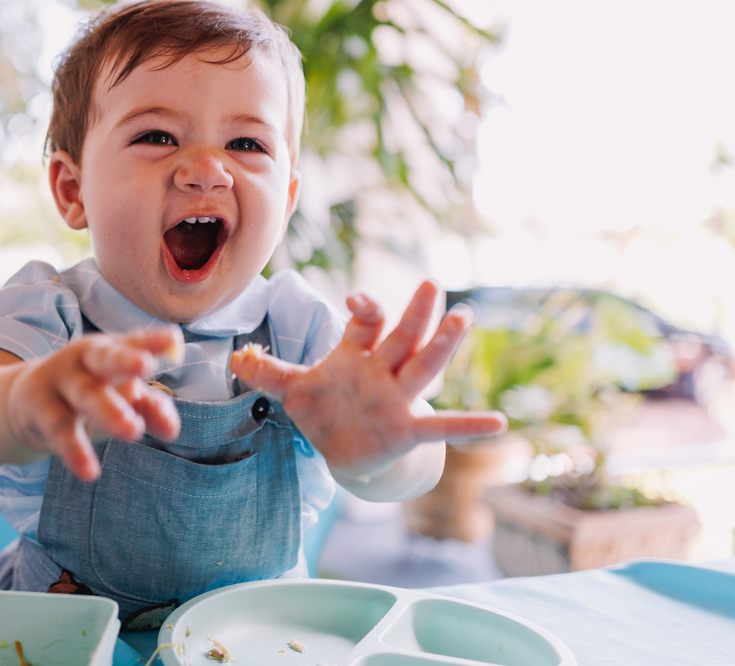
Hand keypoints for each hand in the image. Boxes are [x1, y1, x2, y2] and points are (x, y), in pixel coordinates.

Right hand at [6, 329, 182, 480]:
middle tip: (146, 366)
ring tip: (134, 430)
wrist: (26, 404)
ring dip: (108, 410)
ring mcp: (59, 380)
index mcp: (108, 350)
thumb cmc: (88, 396)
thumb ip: (150, 408)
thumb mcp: (120, 397)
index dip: (153, 341)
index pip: (134, 342)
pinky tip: (90, 472)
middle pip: (104, 358)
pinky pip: (60, 430)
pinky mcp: (39, 408)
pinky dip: (75, 450)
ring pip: (84, 394)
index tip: (174, 340)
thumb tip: (171, 429)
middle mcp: (83, 359)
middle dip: (124, 360)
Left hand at [230, 281, 506, 480]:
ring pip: (423, 368)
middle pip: (401, 337)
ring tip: (464, 320)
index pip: (364, 325)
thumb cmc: (325, 410)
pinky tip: (500, 425)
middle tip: (431, 284)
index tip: (355, 300)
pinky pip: (441, 427)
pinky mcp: (408, 429)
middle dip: (414, 314)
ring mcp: (398, 399)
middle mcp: (382, 371)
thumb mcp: (293, 392)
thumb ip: (267, 373)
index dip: (362, 310)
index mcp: (356, 355)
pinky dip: (468, 426)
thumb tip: (234, 359)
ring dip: (442, 346)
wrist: (346, 451)